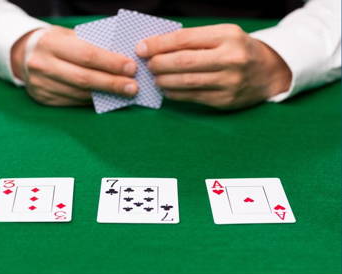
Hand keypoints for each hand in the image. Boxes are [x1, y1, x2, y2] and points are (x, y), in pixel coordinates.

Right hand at [11, 26, 137, 105]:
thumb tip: (122, 58)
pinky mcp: (44, 99)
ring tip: (125, 93)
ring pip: (80, 93)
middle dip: (112, 83)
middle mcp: (42, 65)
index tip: (131, 67)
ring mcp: (41, 85)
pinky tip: (107, 98)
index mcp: (50, 43)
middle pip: (84, 78)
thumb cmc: (55, 43)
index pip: (87, 55)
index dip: (111, 63)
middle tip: (133, 87)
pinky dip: (93, 100)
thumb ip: (91, 45)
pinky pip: (74, 102)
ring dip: (106, 95)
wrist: (24, 55)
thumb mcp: (68, 35)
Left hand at [135, 24, 290, 109]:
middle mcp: (230, 58)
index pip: (184, 39)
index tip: (141, 48)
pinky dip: (174, 93)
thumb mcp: (223, 35)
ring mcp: (228, 81)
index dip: (159, 44)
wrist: (269, 72)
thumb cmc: (239, 50)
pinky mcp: (225, 100)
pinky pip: (192, 96)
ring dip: (163, 80)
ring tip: (154, 77)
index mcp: (227, 36)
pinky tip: (166, 89)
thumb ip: (195, 39)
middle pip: (183, 61)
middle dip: (158, 63)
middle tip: (147, 64)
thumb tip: (158, 46)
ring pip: (186, 81)